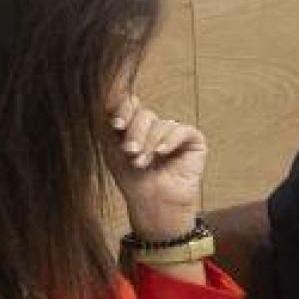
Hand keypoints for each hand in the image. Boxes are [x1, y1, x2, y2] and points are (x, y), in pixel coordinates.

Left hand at [105, 93, 206, 241]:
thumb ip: (107, 123)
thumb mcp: (112, 148)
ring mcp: (175, 132)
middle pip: (144, 114)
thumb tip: (104, 95)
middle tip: (130, 152)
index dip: (124, 110)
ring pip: (161, 124)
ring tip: (143, 162)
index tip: (116, 125)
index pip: (131, 104)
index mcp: (135, 125)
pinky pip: (182, 130)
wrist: (152, 203)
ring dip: (150, 143)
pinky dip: (171, 140)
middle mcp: (156, 126)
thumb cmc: (131, 179)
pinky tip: (162, 152)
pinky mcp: (194, 141)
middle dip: (135, 133)